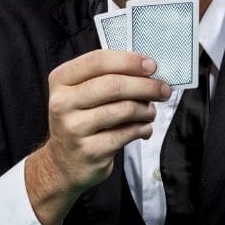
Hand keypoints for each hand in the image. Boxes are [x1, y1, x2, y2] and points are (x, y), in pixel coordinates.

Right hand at [26, 49, 170, 224]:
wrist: (63, 163)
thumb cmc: (80, 120)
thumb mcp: (81, 94)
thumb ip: (107, 78)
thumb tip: (147, 72)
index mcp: (61, 80)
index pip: (97, 61)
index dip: (129, 61)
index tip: (152, 66)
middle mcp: (62, 103)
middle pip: (114, 85)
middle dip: (146, 86)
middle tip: (163, 89)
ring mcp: (74, 128)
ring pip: (124, 109)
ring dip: (146, 110)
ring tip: (150, 112)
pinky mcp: (90, 150)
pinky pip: (127, 133)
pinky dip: (143, 128)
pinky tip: (144, 128)